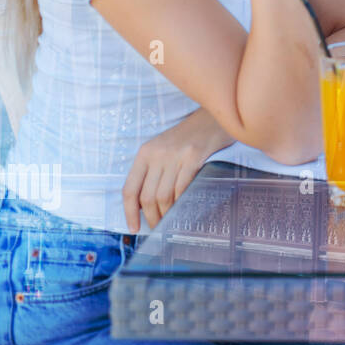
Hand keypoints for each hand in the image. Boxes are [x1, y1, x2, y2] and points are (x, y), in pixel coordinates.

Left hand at [122, 108, 233, 232]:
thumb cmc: (190, 137)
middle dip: (152, 218)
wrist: (215, 116)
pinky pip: (183, 188)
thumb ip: (154, 172)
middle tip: (159, 228)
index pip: (130, 189)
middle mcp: (157, 154)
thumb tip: (147, 205)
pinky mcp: (194, 157)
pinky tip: (185, 209)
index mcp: (145, 153)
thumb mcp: (164, 149)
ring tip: (172, 222)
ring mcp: (176, 155)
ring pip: (164, 196)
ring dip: (168, 214)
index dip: (129, 212)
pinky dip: (182, 203)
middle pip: (148, 196)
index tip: (134, 228)